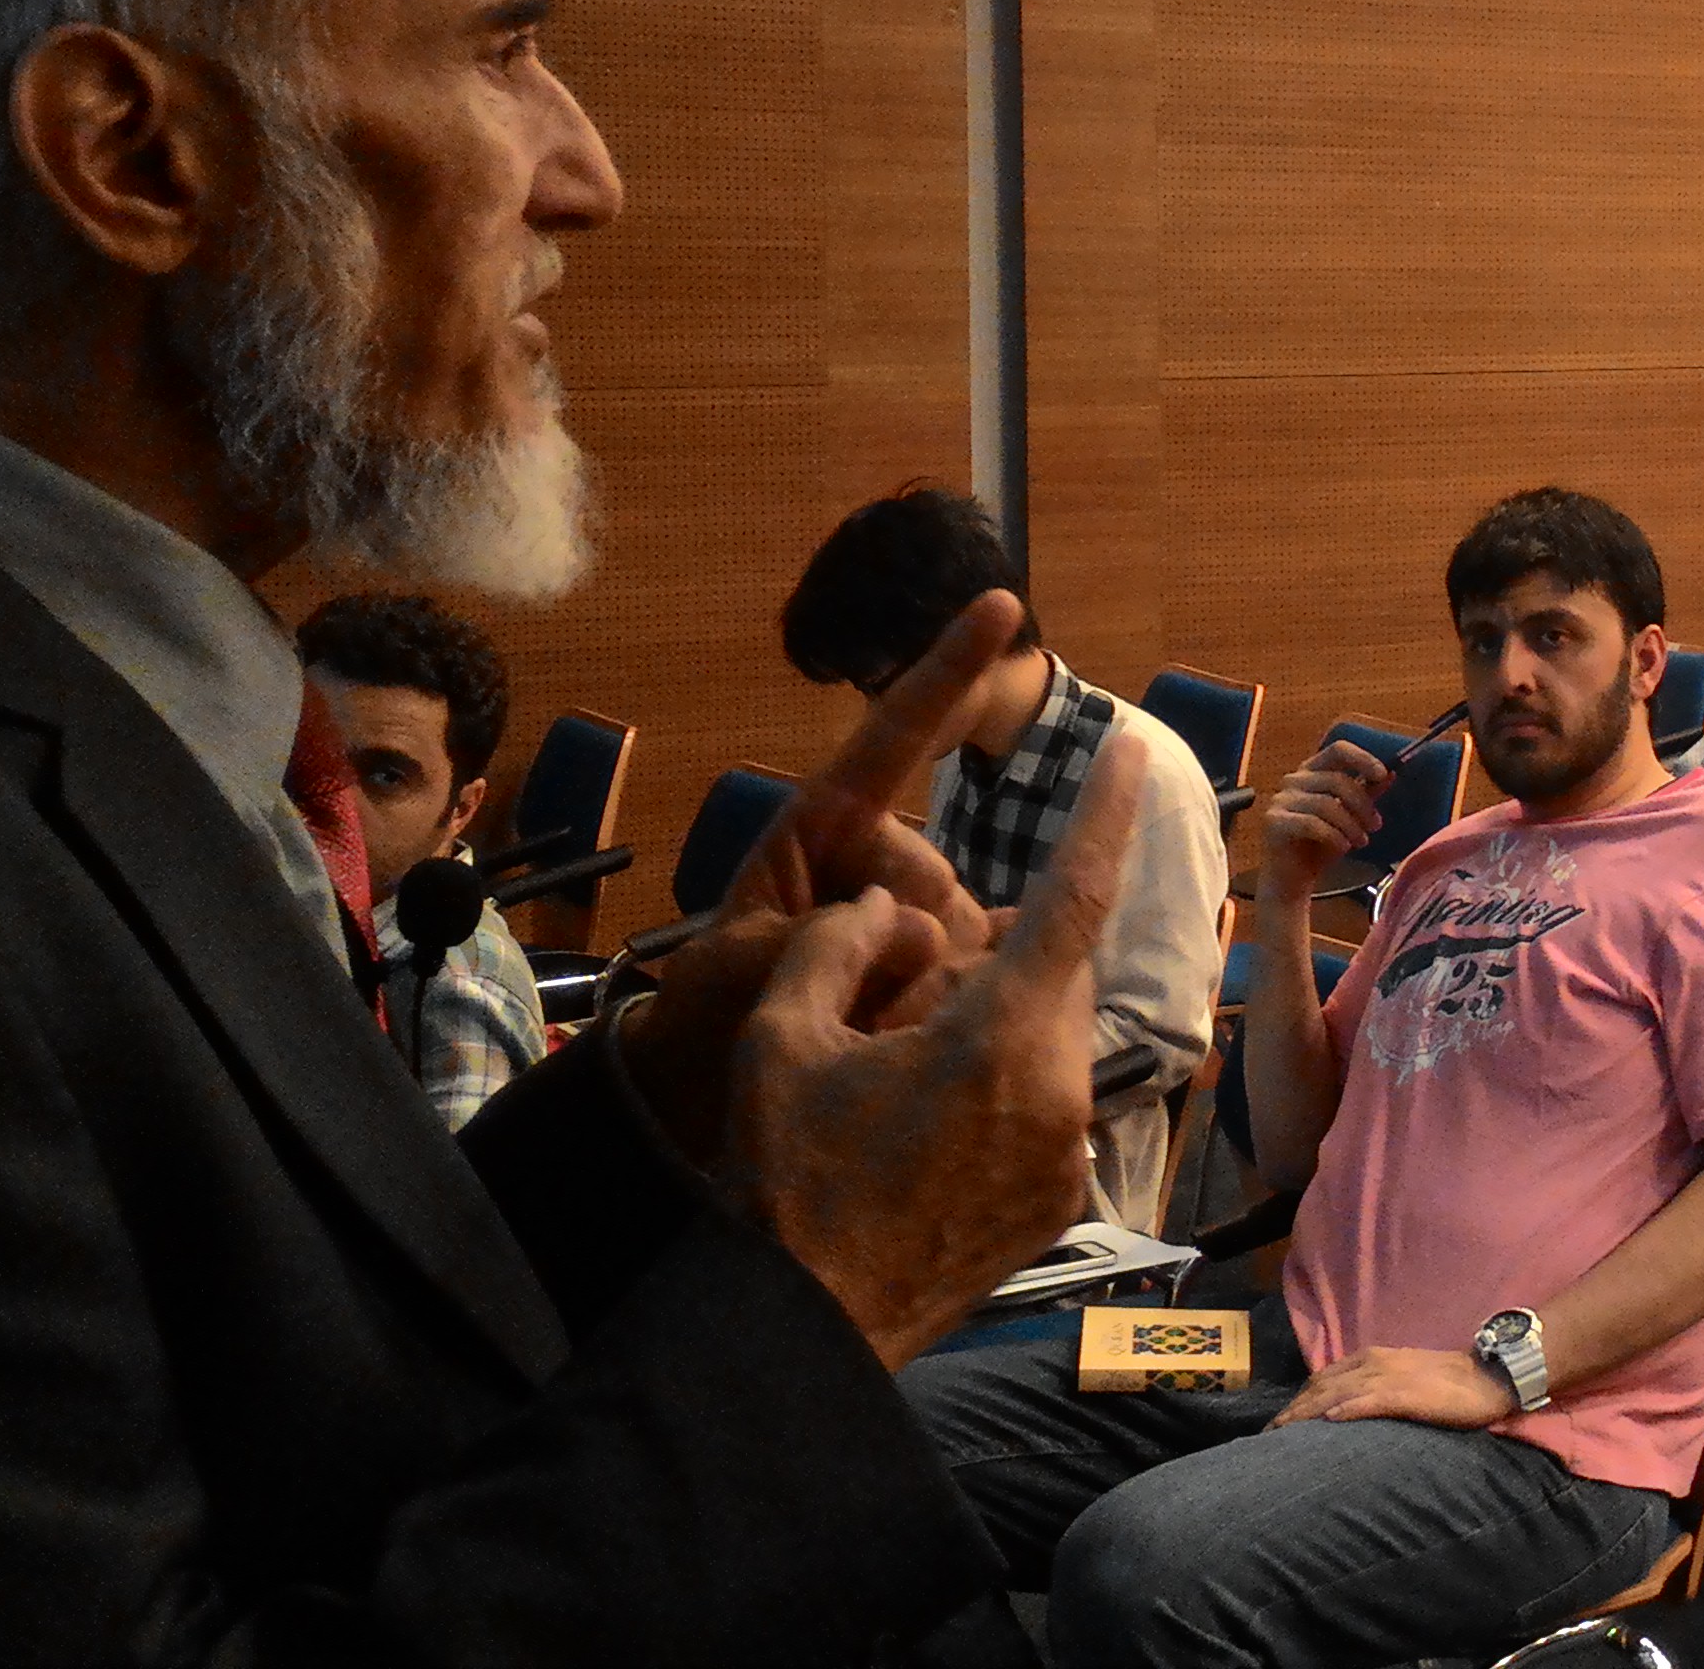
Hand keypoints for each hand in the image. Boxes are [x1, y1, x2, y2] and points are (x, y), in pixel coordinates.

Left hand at [620, 592, 1032, 1166]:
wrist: (703, 1098)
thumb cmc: (705, 1015)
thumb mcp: (738, 972)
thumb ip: (820, 945)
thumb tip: (929, 935)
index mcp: (822, 831)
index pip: (890, 739)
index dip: (943, 672)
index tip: (1000, 604)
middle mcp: (877, 863)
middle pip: (935, 879)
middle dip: (901, 942)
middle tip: (836, 1002)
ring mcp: (910, 918)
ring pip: (962, 935)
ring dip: (924, 990)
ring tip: (856, 1035)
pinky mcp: (939, 972)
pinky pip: (989, 964)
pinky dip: (991, 986)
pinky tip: (999, 1015)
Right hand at [722, 727, 1152, 1367]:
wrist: (806, 1332)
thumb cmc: (784, 1182)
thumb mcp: (778, 1039)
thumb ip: (837, 945)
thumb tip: (887, 907)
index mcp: (999, 1039)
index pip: (1074, 899)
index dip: (1105, 819)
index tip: (1135, 757)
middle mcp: (1058, 1091)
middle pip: (1051, 975)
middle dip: (993, 960)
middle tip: (900, 1001)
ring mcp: (1068, 1154)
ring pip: (1046, 1042)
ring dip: (989, 1031)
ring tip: (893, 1080)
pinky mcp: (1061, 1201)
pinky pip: (1044, 1108)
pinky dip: (996, 1093)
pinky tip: (918, 1135)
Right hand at [1257, 738, 1394, 900]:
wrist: (1292, 879)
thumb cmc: (1319, 845)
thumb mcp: (1349, 817)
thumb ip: (1366, 793)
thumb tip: (1391, 773)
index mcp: (1311, 772)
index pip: (1338, 750)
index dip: (1362, 759)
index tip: (1383, 775)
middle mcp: (1293, 780)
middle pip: (1337, 779)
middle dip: (1363, 804)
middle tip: (1376, 825)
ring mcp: (1280, 800)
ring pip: (1326, 803)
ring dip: (1351, 825)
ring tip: (1361, 841)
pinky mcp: (1273, 821)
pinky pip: (1311, 823)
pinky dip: (1333, 835)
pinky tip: (1343, 847)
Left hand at [1269, 1345, 1519, 1430]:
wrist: (1486, 1377)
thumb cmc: (1446, 1383)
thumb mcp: (1401, 1378)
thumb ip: (1372, 1388)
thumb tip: (1341, 1409)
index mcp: (1370, 1359)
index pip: (1321, 1379)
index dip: (1297, 1401)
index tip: (1277, 1424)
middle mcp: (1372, 1363)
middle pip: (1320, 1386)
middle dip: (1292, 1411)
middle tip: (1268, 1436)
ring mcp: (1388, 1378)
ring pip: (1336, 1393)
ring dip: (1307, 1413)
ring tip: (1283, 1433)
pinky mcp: (1406, 1394)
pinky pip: (1371, 1401)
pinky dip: (1348, 1409)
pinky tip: (1330, 1421)